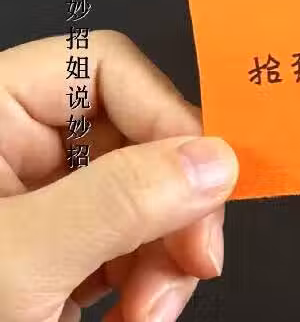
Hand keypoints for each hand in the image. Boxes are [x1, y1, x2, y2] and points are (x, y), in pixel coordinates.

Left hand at [0, 31, 238, 321]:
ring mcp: (48, 203)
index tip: (204, 180)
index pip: (104, 69)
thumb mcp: (19, 261)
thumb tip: (212, 162)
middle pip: (143, 141)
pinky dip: (151, 281)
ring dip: (168, 258)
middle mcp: (20, 149)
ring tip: (149, 311)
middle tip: (195, 260)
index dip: (166, 116)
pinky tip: (136, 314)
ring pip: (153, 198)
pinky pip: (137, 244)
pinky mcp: (65, 249)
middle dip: (175, 210)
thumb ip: (116, 203)